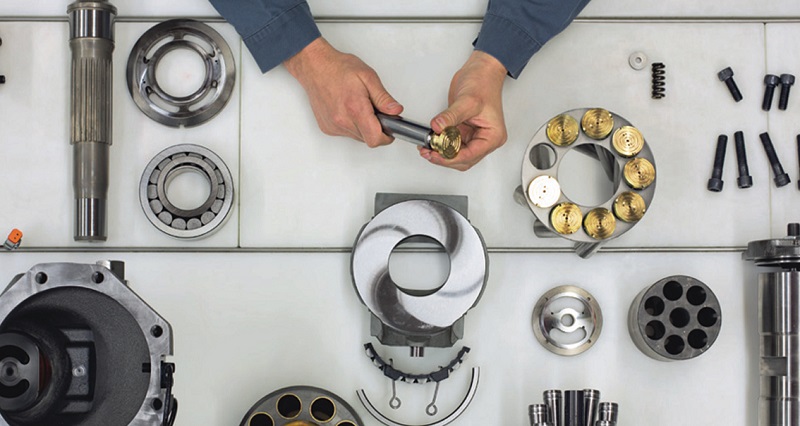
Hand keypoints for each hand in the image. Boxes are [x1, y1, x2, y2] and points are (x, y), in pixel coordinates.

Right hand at [284, 37, 402, 146]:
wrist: (315, 67)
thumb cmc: (339, 68)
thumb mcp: (368, 77)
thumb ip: (383, 98)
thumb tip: (396, 111)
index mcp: (355, 108)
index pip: (375, 139)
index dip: (386, 137)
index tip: (390, 128)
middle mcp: (342, 121)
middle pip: (368, 139)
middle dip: (375, 128)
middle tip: (374, 110)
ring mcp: (333, 126)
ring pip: (357, 137)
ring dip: (363, 126)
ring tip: (358, 106)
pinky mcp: (327, 128)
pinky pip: (346, 133)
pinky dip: (351, 125)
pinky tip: (347, 109)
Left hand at [422, 50, 507, 170]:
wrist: (481, 70)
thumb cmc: (483, 83)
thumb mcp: (466, 101)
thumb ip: (450, 116)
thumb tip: (438, 127)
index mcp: (493, 136)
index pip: (470, 155)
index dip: (451, 158)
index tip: (436, 154)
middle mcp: (485, 139)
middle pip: (463, 160)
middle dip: (445, 158)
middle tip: (429, 153)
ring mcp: (474, 136)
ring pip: (456, 154)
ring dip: (442, 154)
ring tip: (427, 149)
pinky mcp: (464, 131)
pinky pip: (451, 144)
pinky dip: (441, 145)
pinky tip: (431, 142)